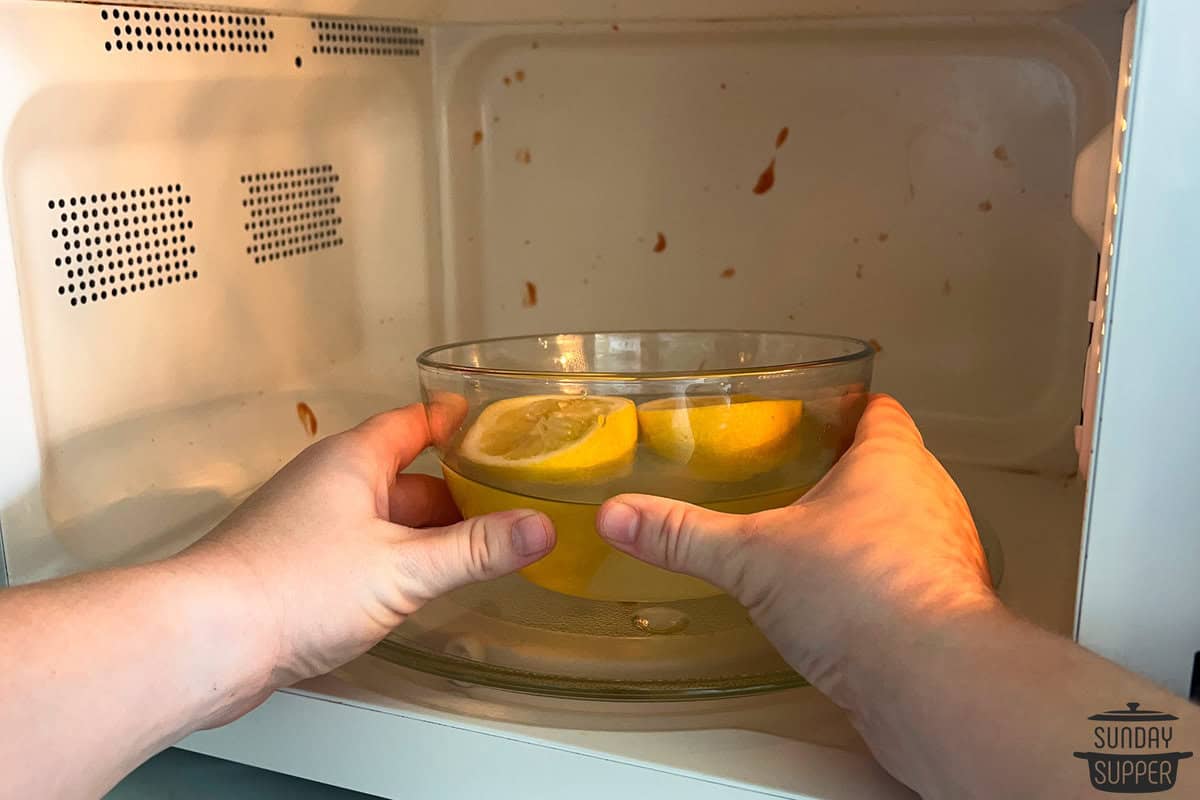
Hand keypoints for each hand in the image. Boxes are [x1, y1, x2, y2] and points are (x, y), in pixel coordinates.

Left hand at [178, 404, 554, 703]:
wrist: (205, 641)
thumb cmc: (294, 587)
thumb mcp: (403, 568)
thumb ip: (475, 550)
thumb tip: (540, 528)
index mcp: (354, 461)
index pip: (413, 422)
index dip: (453, 419)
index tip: (489, 418)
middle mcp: (329, 484)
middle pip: (405, 475)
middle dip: (454, 489)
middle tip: (507, 499)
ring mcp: (309, 526)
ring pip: (383, 517)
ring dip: (425, 531)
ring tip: (477, 547)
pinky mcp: (297, 567)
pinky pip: (361, 549)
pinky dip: (396, 560)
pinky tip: (418, 586)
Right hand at [595, 394, 995, 693]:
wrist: (928, 679)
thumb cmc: (858, 593)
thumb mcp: (750, 557)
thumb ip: (684, 535)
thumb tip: (620, 516)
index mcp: (891, 460)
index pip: (881, 412)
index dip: (851, 408)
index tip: (820, 412)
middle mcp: (932, 497)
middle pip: (896, 467)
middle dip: (851, 473)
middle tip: (802, 479)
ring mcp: (949, 554)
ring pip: (908, 523)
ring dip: (870, 529)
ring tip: (816, 541)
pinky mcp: (949, 607)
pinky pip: (913, 577)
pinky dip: (881, 581)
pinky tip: (842, 603)